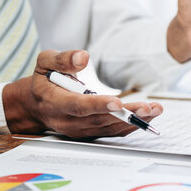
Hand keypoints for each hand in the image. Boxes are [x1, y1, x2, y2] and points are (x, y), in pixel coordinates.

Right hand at [2, 50, 162, 137]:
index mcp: (55, 102)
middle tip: (149, 108)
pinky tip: (148, 117)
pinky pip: (112, 132)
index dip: (98, 105)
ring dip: (134, 121)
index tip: (117, 102)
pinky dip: (131, 126)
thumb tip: (84, 57)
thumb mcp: (44, 62)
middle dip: (126, 115)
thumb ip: (62, 59)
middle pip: (100, 120)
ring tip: (155, 111)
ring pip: (109, 128)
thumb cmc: (43, 80)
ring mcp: (80, 130)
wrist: (34, 106)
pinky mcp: (90, 133)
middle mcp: (68, 121)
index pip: (78, 106)